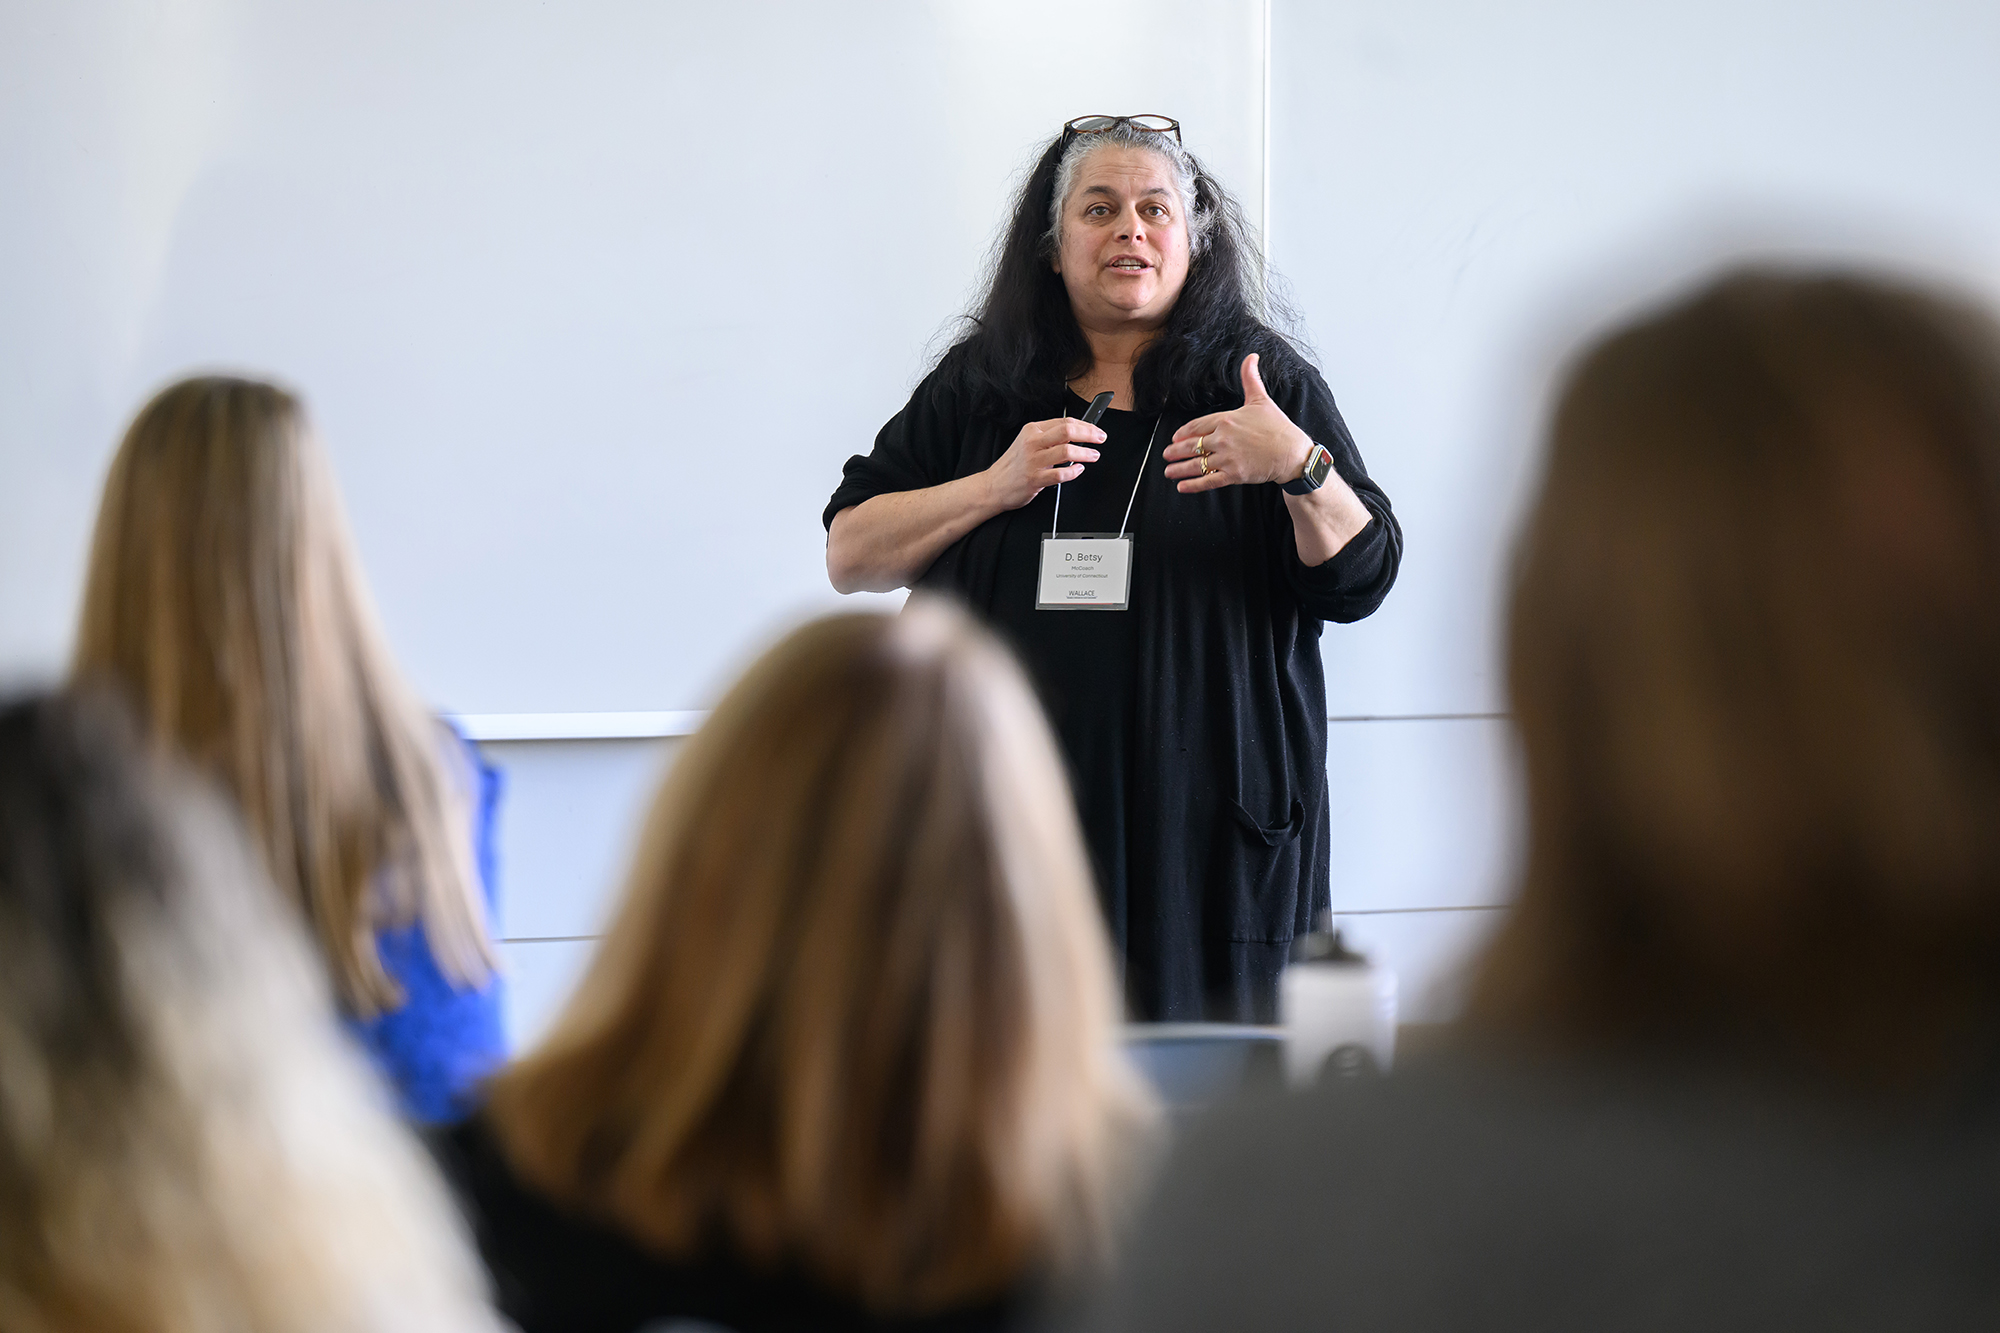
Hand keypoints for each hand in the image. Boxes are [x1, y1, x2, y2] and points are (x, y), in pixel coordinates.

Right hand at [983, 417, 1104, 510]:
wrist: (993, 486)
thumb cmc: (1013, 466)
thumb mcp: (1027, 443)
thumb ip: (1049, 437)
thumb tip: (1076, 434)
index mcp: (1032, 430)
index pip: (1064, 421)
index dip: (1085, 425)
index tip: (1096, 430)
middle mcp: (1032, 442)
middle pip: (1067, 431)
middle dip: (1089, 434)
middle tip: (1100, 439)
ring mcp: (1033, 461)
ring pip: (1067, 451)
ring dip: (1085, 453)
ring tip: (1093, 455)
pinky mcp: (1035, 479)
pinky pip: (1060, 474)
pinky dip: (1073, 472)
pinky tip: (1078, 470)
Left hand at [1163, 354, 1312, 492]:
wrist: (1292, 452)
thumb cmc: (1278, 426)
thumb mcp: (1261, 399)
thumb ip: (1250, 378)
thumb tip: (1251, 357)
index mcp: (1226, 420)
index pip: (1197, 426)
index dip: (1183, 433)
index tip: (1174, 438)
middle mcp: (1223, 439)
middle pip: (1192, 446)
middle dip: (1175, 451)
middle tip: (1166, 455)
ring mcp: (1227, 458)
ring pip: (1197, 465)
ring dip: (1179, 469)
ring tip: (1168, 472)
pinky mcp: (1234, 475)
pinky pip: (1208, 481)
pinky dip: (1193, 485)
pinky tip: (1182, 487)